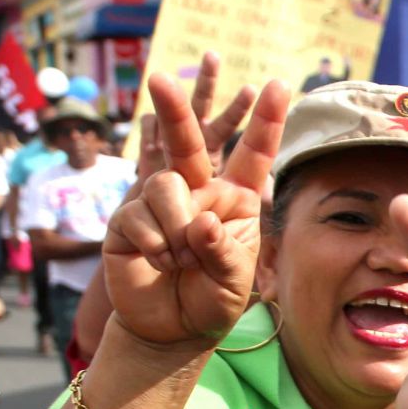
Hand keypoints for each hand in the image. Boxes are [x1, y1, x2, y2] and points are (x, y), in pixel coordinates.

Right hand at [102, 73, 288, 348]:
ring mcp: (159, 202)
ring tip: (182, 261)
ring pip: (166, 187)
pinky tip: (160, 264)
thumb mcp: (234, 280)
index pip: (253, 156)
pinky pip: (140, 217)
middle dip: (173, 110)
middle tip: (159, 80)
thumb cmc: (213, 299)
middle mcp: (198, 191)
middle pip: (187, 143)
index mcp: (235, 199)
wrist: (173, 328)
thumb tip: (199, 222)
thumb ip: (223, 250)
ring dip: (176, 229)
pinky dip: (156, 246)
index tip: (279, 86)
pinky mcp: (128, 218)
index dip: (266, 122)